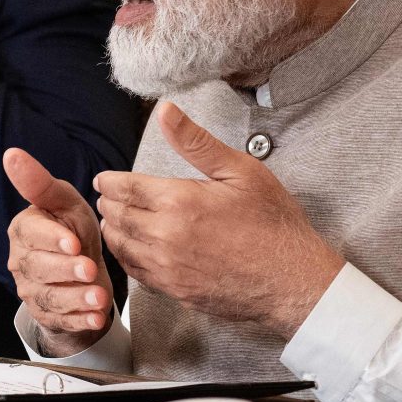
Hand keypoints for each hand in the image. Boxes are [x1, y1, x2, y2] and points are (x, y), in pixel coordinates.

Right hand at [4, 148, 114, 356]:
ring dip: (75, 298)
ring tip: (100, 297)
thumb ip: (39, 183)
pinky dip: (79, 321)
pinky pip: (59, 320)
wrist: (83, 270)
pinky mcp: (44, 314)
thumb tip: (10, 154)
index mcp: (23, 230)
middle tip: (91, 270)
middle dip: (66, 270)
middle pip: (38, 267)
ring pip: (48, 296)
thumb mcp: (63, 203)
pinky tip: (96, 317)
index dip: (51, 239)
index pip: (30, 234)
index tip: (74, 242)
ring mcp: (30, 289)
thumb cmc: (72, 230)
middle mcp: (21, 261)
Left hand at [94, 103, 344, 337]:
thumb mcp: (241, 172)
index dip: (108, 181)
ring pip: (120, 245)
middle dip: (109, 202)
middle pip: (116, 215)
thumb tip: (165, 111)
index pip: (122, 187)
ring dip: (113, 229)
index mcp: (178, 202)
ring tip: (117, 218)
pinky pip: (135, 272)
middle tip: (109, 195)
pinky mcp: (174, 291)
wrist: (297, 284)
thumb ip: (196, 141)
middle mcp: (165, 236)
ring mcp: (167, 267)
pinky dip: (126, 256)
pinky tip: (133, 247)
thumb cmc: (274, 225)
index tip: (105, 178)